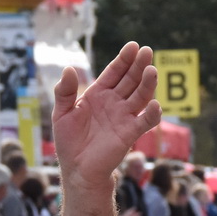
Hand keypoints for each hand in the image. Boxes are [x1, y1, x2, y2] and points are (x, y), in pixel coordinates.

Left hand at [51, 42, 159, 186]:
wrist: (77, 169)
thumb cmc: (69, 141)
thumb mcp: (62, 113)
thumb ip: (64, 91)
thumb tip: (68, 68)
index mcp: (99, 94)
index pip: (114, 72)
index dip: (124, 59)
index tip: (133, 46)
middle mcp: (115, 102)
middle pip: (130, 80)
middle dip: (139, 66)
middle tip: (147, 52)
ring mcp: (124, 117)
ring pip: (140, 97)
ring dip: (147, 84)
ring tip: (152, 71)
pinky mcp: (129, 134)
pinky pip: (144, 122)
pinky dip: (151, 114)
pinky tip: (154, 104)